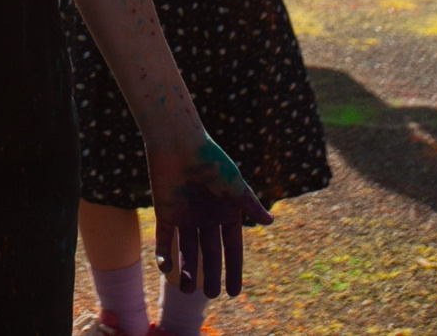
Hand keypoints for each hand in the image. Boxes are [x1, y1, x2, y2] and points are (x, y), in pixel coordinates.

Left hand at [147, 134, 271, 297]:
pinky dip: (165, 254)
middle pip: (209, 252)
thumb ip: (249, 204)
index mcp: (226, 212)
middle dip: (210, 274)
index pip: (232, 247)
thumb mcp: (234, 184)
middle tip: (211, 295)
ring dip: (187, 270)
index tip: (234, 293)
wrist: (178, 142)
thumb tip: (270, 222)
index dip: (233, 269)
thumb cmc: (211, 159)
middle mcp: (206, 218)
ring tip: (186, 292)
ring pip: (187, 250)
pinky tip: (167, 269)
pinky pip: (165, 239)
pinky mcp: (165, 212)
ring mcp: (185, 216)